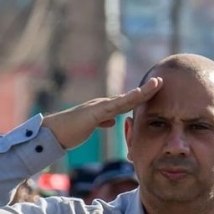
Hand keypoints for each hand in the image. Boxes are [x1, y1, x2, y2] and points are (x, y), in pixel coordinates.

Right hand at [42, 77, 162, 149]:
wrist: (53, 133)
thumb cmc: (70, 131)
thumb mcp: (91, 126)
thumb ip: (103, 121)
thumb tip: (113, 121)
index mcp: (103, 109)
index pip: (126, 102)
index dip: (141, 96)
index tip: (155, 90)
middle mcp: (102, 104)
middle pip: (129, 96)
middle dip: (146, 90)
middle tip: (161, 80)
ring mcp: (98, 107)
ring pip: (124, 98)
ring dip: (141, 92)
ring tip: (156, 84)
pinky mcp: (93, 113)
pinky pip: (113, 106)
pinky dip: (126, 100)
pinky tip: (138, 96)